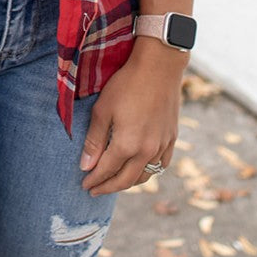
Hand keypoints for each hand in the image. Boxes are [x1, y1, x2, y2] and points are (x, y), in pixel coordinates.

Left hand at [80, 42, 184, 195]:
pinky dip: (148, 171)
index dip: (94, 180)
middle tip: (95, 190)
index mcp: (127, 145)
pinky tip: (141, 168)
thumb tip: (85, 166)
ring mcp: (162, 146)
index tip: (84, 184)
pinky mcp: (172, 138)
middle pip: (125, 180)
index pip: (107, 171)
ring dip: (128, 182)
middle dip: (108, 186)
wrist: (159, 66)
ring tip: (115, 181)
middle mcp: (147, 151)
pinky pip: (161, 164)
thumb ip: (94, 141)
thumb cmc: (126, 84)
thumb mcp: (103, 109)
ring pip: (145, 175)